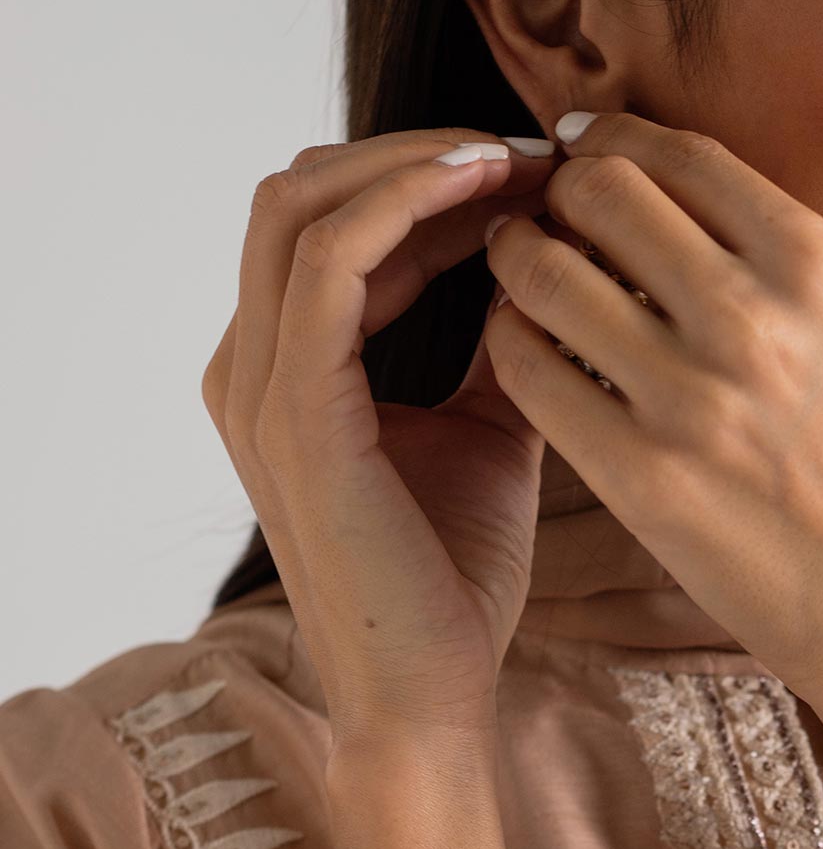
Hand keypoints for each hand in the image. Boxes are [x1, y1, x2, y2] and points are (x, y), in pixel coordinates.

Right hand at [202, 126, 563, 746]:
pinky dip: (403, 207)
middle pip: (302, 191)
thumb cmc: (455, 578)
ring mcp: (262, 388)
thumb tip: (542, 261)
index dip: (427, 178)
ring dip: (416, 165)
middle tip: (530, 153)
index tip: (534, 172)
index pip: (332, 221)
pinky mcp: (295, 415)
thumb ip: (497, 343)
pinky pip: (327, 265)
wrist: (433, 695)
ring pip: (302, 205)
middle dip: (418, 153)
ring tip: (517, 162)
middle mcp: (254, 367)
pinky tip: (485, 196)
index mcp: (288, 368)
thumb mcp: (490, 428)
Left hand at [483, 111, 822, 707]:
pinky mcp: (641, 473)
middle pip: (599, 190)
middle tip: (543, 221)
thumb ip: (762, 258)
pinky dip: (508, 344)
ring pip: (544, 271)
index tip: (582, 154)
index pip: (675, 151)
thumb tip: (653, 184)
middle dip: (555, 194)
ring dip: (515, 261)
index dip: (608, 140)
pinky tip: (522, 352)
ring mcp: (693, 395)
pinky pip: (526, 369)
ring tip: (520, 277)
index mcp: (813, 263)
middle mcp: (754, 313)